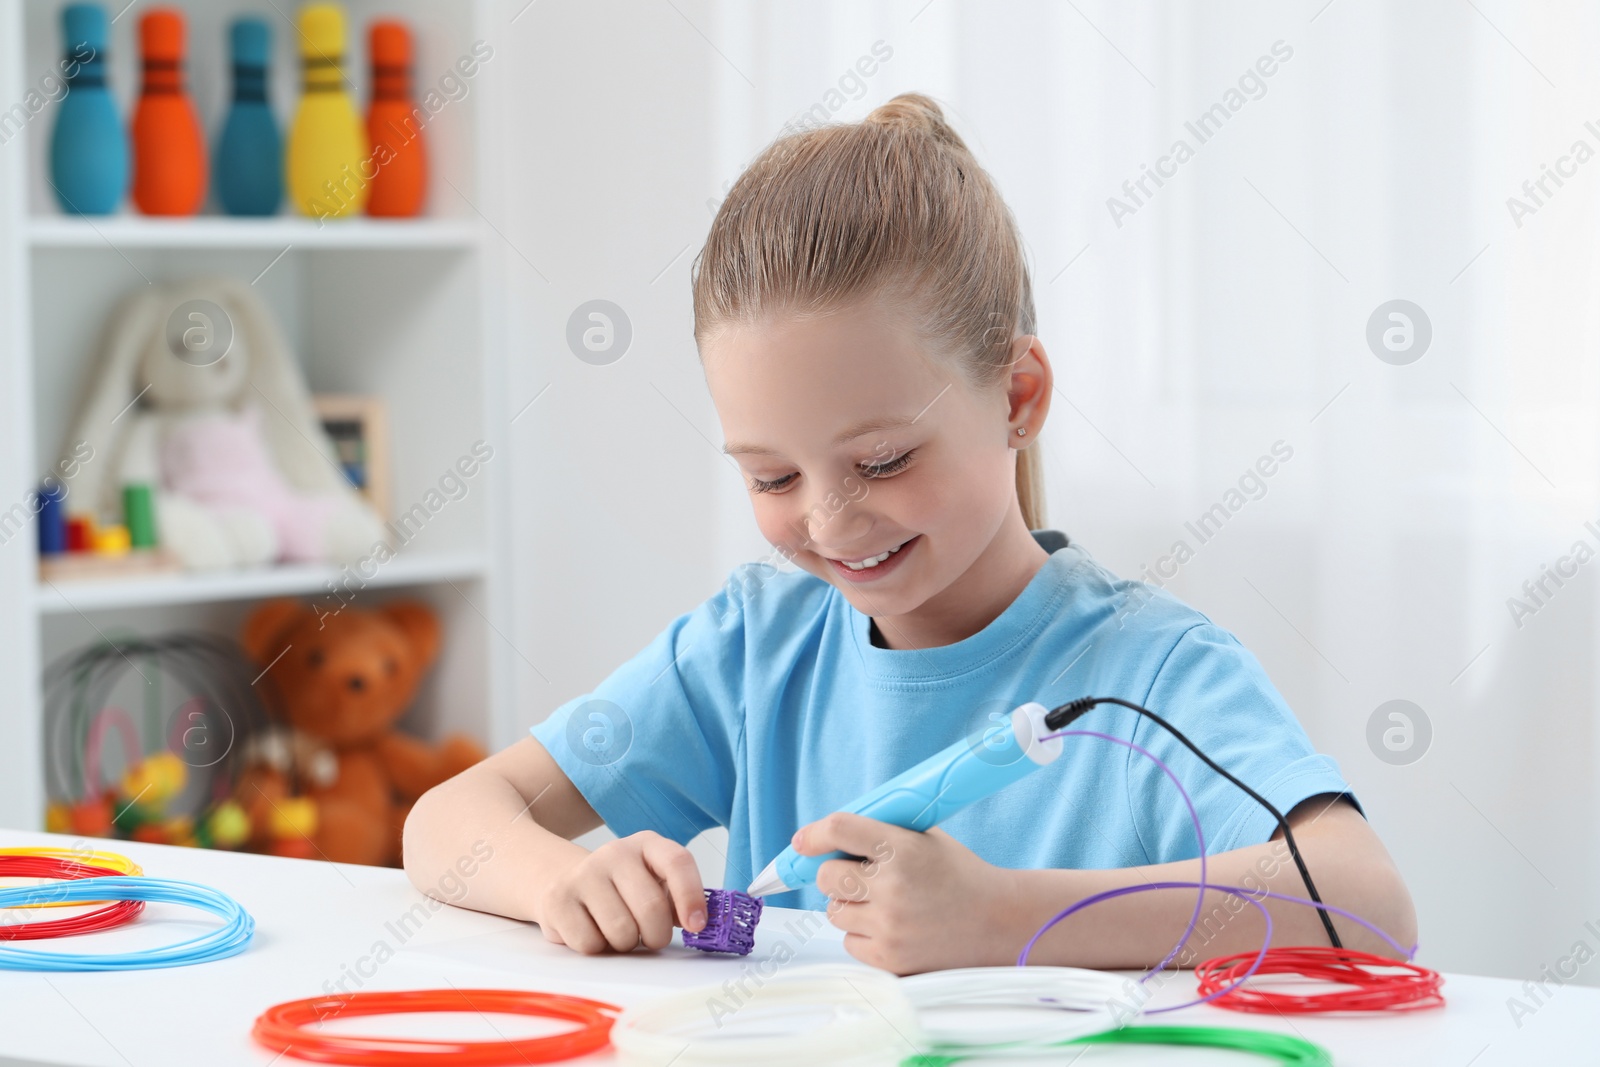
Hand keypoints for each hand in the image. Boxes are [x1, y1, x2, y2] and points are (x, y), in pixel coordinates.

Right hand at [533, 830, 706, 953]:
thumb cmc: (622, 890)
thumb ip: (679, 901)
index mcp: (648, 845)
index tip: (697, 926)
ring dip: (625, 944)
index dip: (691, 896)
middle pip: (651, 907)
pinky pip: (590, 944)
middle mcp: (615, 852)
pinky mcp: (558, 899)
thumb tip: (701, 924)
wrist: (565, 882)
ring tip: (618, 931)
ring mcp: (584, 873)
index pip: (677, 862)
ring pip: (621, 932)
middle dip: (657, 935)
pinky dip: (597, 948)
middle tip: (652, 937)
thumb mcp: (654, 885)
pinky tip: (592, 930)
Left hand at [793, 813, 1021, 974]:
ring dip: (850, 905)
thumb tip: (827, 837)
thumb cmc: (960, 875)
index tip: (802, 842)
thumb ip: (881, 833)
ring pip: (834, 911)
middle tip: (857, 875)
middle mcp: (892, 886)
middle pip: (826, 876)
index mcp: (903, 847)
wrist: (1001, 922)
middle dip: (835, 873)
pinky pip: (849, 942)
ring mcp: (890, 926)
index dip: (814, 834)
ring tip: (883, 903)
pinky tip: (892, 927)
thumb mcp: (926, 839)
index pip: (840, 829)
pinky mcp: (890, 958)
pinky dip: (862, 934)